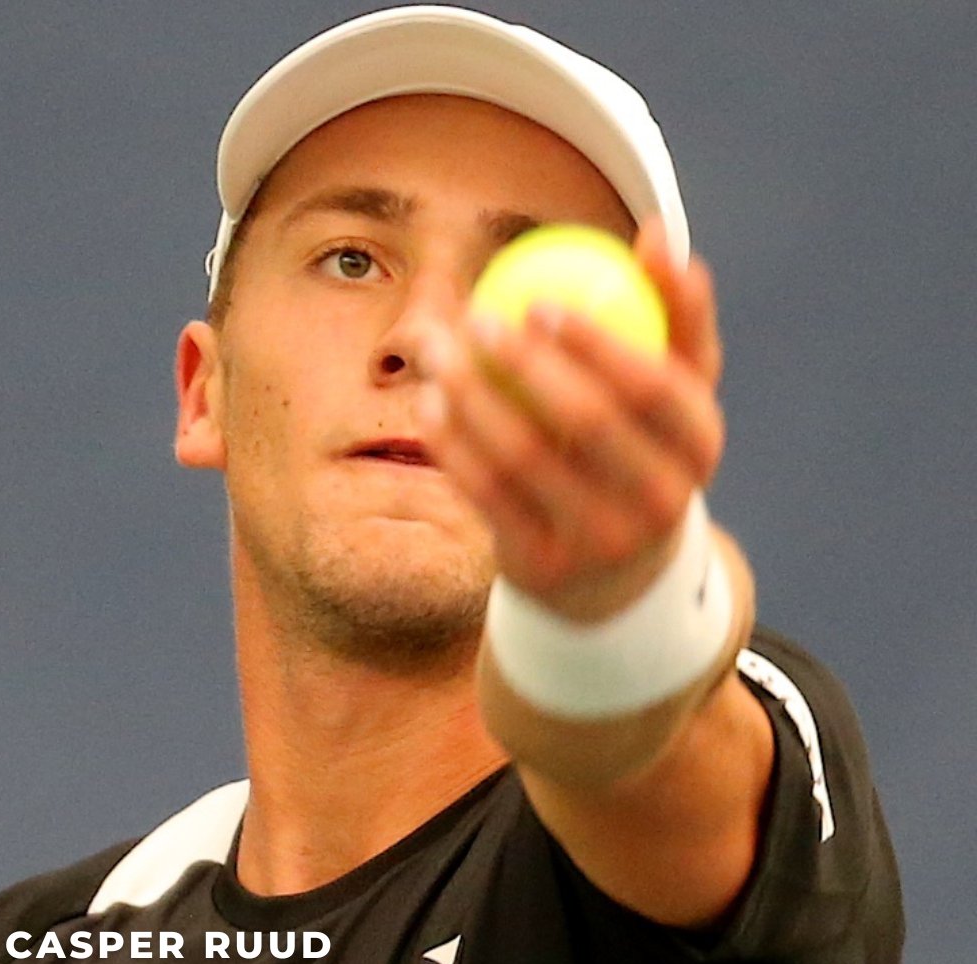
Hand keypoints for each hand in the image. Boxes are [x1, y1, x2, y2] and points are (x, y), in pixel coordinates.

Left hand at [419, 219, 725, 622]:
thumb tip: (658, 232)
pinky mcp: (545, 565)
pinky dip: (451, 443)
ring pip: (523, 457)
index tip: (537, 301)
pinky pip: (486, 493)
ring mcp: (602, 541)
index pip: (652, 385)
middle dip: (524, 362)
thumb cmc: (640, 447)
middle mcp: (661, 502)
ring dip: (469, 395)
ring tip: (438, 351)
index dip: (594, 340)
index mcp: (700, 447)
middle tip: (480, 318)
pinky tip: (429, 403)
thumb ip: (674, 315)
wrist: (612, 565)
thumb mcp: (674, 391)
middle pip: (587, 420)